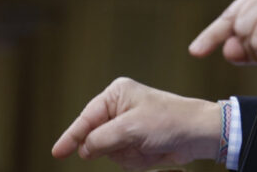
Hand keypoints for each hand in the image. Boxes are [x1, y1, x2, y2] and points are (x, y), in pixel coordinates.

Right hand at [51, 77, 220, 170]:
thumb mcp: (131, 129)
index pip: (86, 118)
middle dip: (113, 147)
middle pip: (95, 139)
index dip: (71, 137)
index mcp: (117, 95)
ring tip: (148, 146)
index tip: (57, 153)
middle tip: (135, 143)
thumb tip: (83, 149)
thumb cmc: (169, 121)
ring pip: (109, 152)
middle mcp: (119, 108)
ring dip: (128, 156)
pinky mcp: (136, 142)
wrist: (199, 135)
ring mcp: (127, 127)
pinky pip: (123, 159)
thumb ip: (101, 139)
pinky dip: (136, 161)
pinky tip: (152, 152)